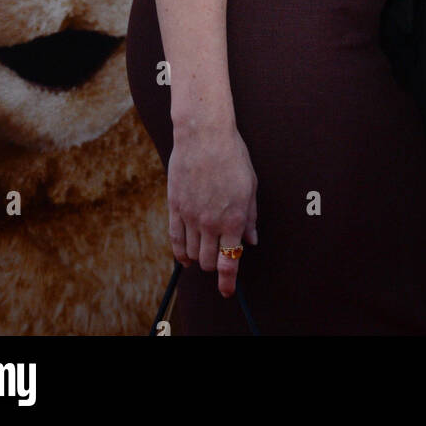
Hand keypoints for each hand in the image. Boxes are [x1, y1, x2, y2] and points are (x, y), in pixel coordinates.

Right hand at [167, 125, 257, 297]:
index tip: (228, 291)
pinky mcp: (175, 206)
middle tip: (220, 258)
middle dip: (215, 265)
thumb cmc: (232, 155)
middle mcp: (210, 221)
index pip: (229, 261)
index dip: (228, 282)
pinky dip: (180, 252)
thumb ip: (250, 216)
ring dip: (199, 257)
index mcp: (233, 218)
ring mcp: (190, 215)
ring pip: (192, 253)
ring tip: (204, 253)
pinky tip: (185, 257)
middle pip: (209, 261)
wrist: (203, 134)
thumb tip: (251, 240)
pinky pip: (175, 238)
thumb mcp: (250, 185)